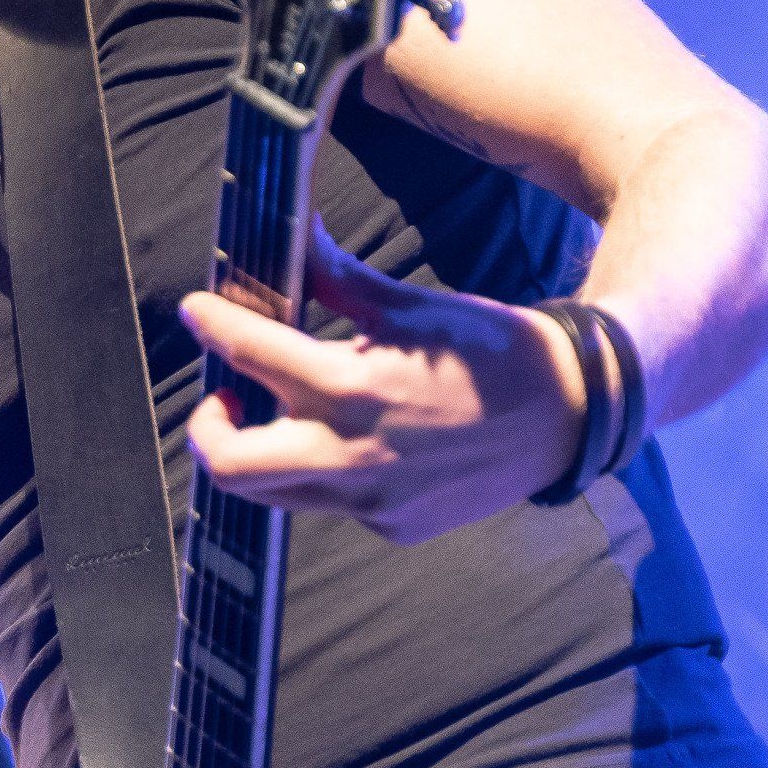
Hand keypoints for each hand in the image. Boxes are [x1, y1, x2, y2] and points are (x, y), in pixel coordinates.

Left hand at [180, 220, 585, 543]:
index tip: (196, 312)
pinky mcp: (394, 528)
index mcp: (351, 389)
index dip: (212, 327)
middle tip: (225, 396)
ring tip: (284, 416)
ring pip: (277, 492)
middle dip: (209, 428)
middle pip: (231, 465)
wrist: (571, 413)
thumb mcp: (411, 306)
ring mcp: (371, 503)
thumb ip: (341, 281)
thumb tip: (300, 240)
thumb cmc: (493, 349)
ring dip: (264, 454)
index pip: (250, 355)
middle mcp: (350, 457)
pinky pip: (332, 506)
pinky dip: (326, 473)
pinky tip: (356, 443)